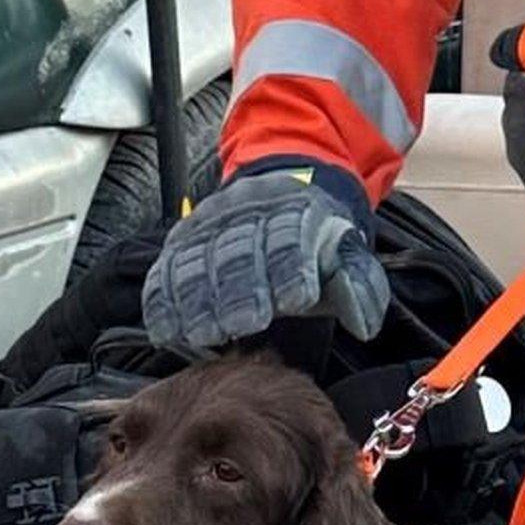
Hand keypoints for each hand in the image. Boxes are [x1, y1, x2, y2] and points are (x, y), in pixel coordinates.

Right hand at [142, 161, 389, 351]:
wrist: (283, 190)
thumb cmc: (317, 243)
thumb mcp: (348, 258)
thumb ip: (358, 290)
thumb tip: (362, 325)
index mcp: (296, 213)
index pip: (291, 241)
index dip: (291, 269)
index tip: (294, 299)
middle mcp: (248, 212)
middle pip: (239, 253)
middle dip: (239, 290)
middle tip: (240, 324)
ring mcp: (210, 224)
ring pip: (198, 260)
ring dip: (197, 300)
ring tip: (203, 333)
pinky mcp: (183, 238)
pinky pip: (167, 267)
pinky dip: (163, 299)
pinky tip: (165, 328)